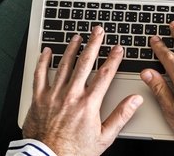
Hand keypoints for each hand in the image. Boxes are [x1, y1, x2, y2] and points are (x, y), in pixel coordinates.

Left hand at [23, 26, 142, 155]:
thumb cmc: (75, 151)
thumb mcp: (104, 137)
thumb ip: (120, 116)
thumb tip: (135, 101)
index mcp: (88, 103)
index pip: (104, 74)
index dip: (113, 58)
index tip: (117, 48)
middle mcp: (71, 95)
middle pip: (84, 63)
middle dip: (93, 44)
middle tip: (98, 31)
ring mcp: (53, 95)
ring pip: (64, 65)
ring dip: (71, 48)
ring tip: (77, 36)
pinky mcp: (39, 98)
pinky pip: (40, 75)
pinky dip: (43, 61)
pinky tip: (47, 51)